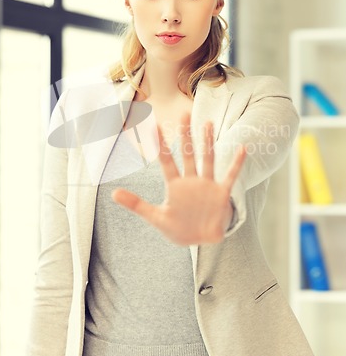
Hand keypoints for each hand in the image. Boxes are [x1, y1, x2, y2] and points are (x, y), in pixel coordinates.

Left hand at [111, 113, 245, 245]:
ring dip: (207, 143)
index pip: (166, 161)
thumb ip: (136, 204)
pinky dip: (236, 164)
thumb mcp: (156, 218)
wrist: (201, 240)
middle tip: (184, 114)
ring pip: (207, 159)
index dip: (160, 145)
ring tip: (207, 124)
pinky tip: (242, 148)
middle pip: (187, 154)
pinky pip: (230, 176)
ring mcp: (207, 185)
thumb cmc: (178, 228)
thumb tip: (112, 193)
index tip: (154, 126)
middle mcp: (191, 180)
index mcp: (175, 186)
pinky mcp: (221, 194)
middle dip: (185, 136)